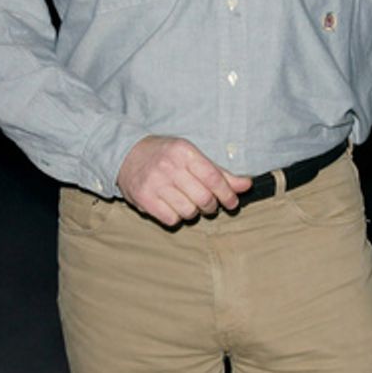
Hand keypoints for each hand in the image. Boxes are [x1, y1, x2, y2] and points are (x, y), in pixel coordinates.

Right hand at [118, 135, 251, 226]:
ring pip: (189, 211)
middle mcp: (169, 167)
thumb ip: (219, 172)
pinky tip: (172, 206)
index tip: (232, 202)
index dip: (228, 194)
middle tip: (208, 204)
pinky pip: (172, 220)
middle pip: (204, 198)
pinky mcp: (144, 199)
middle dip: (211, 206)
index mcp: (184, 152)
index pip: (214, 178)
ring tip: (187, 202)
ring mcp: (155, 184)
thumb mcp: (190, 156)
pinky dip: (176, 217)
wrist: (125, 154)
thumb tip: (246, 185)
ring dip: (193, 212)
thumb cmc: (164, 155)